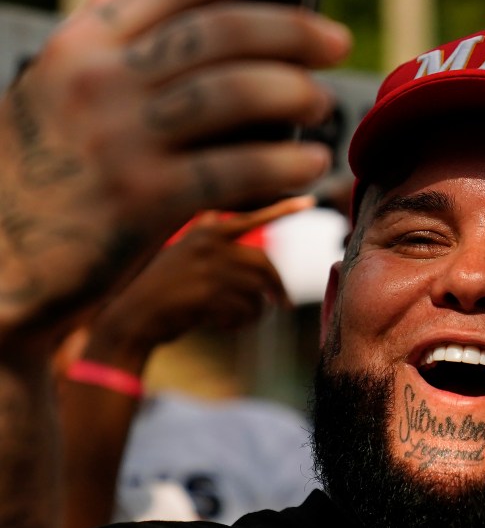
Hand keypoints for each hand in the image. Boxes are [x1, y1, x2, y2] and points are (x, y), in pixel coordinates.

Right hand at [0, 0, 350, 348]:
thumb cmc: (37, 173)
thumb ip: (92, 32)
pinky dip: (285, 164)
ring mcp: (121, 138)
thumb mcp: (48, 88)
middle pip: (221, 34)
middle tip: (337, 43)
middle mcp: (100, 81)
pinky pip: (237, 169)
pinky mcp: (144, 199)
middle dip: (292, 31)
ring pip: (237, 92)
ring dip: (297, 94)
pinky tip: (311, 164)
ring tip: (323, 105)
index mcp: (81, 47)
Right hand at [80, 196, 311, 371]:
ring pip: (257, 291)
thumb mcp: (180, 252)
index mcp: (205, 228)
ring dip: (255, 311)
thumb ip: (208, 240)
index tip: (311, 201)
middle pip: (265, 264)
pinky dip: (241, 324)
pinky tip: (221, 325)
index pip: (253, 216)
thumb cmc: (159, 289)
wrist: (129, 319)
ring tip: (237, 318)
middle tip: (284, 304)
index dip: (283, 208)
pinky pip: (246, 311)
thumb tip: (233, 231)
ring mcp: (209, 267)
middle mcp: (209, 241)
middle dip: (278, 287)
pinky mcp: (209, 294)